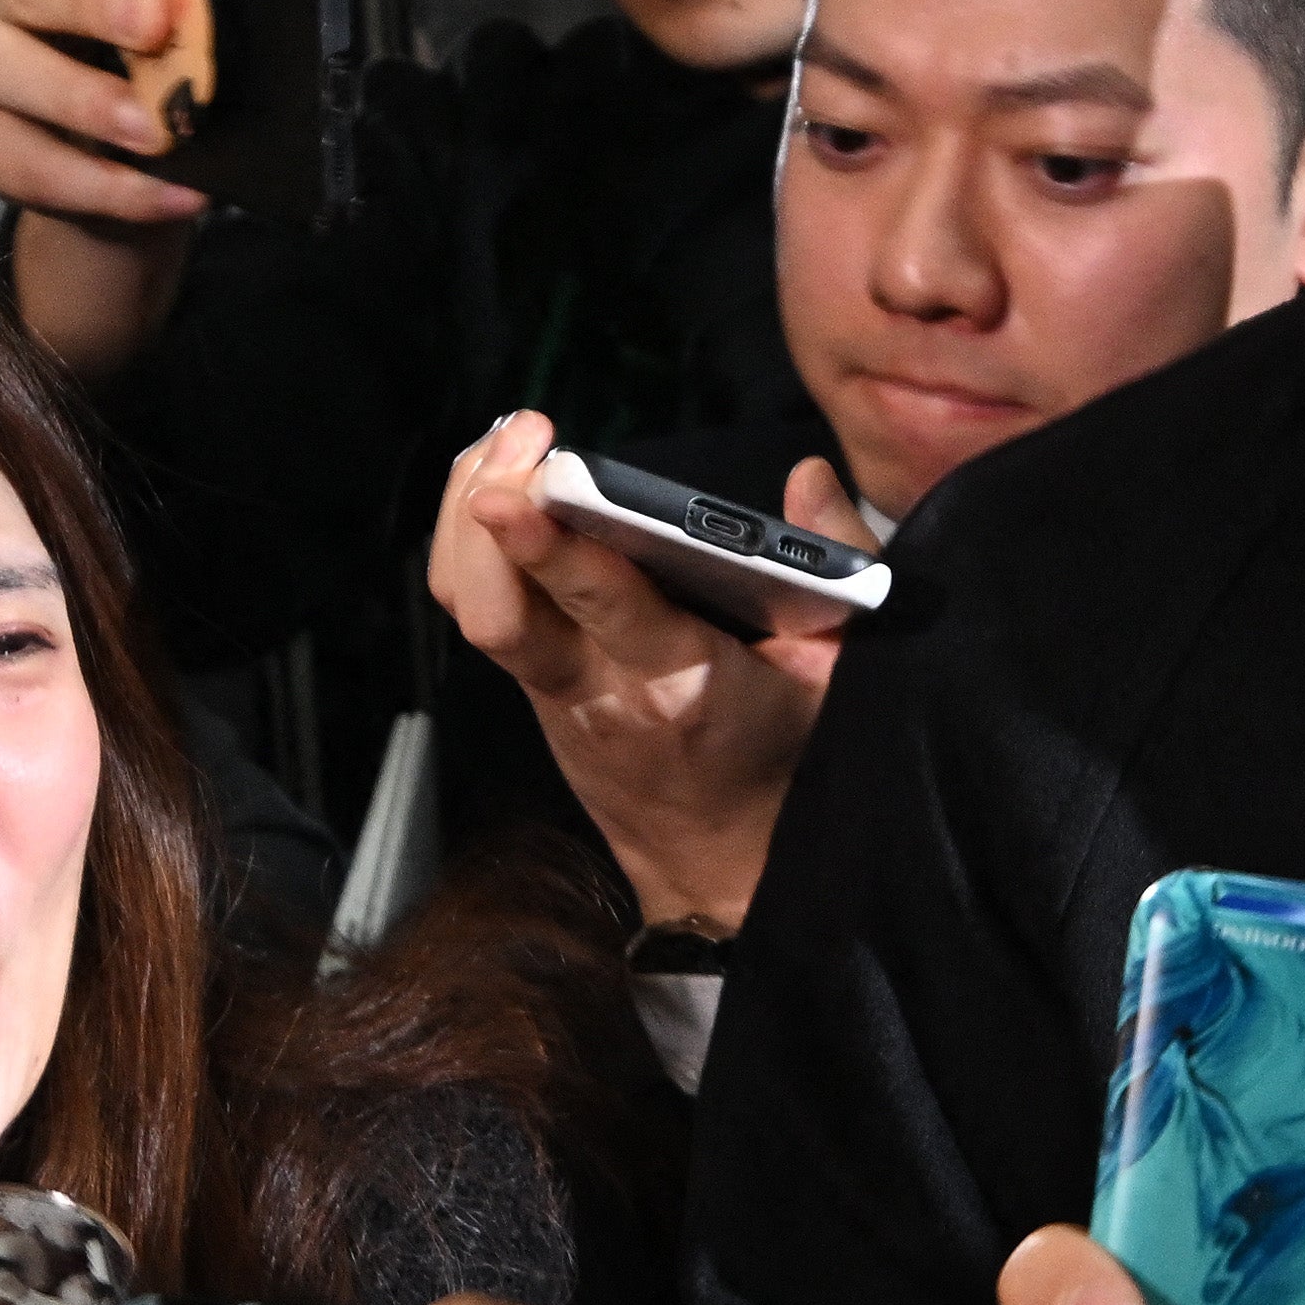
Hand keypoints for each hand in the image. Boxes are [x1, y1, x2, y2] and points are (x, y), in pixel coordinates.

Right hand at [0, 0, 206, 373]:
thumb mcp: (184, 21)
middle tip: (154, 23)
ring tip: (149, 128)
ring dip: (75, 94)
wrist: (122, 154)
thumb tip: (240, 16)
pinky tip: (161, 193)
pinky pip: (18, 155)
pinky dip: (95, 182)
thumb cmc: (154, 56)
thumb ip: (198, 8)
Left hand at [423, 410, 851, 931]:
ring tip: (498, 445)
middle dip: (488, 513)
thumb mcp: (840, 676)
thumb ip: (836, 574)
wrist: (724, 868)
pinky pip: (478, 612)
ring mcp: (554, 694)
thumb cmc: (784, 763)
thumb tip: (806, 480)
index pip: (604, 607)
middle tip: (521, 436)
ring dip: (464, 521)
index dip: (552, 546)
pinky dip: (470, 545)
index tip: (521, 492)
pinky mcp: (534, 689)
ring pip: (472, 607)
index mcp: (684, 684)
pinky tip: (490, 487)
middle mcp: (601, 691)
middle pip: (501, 607)